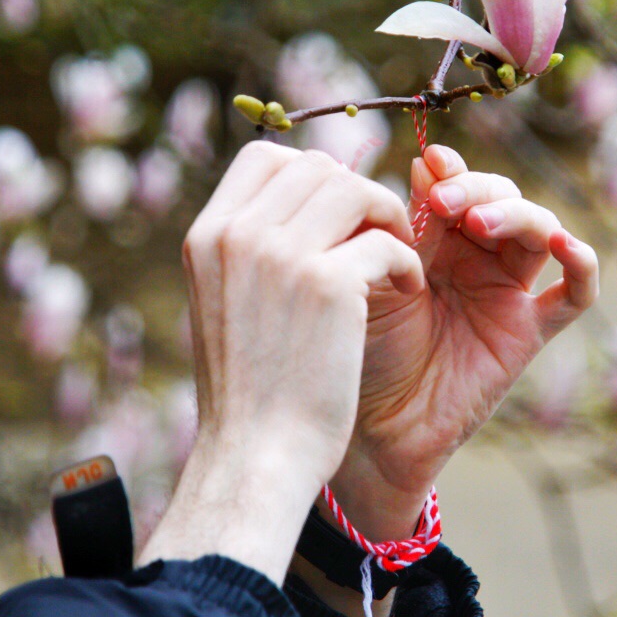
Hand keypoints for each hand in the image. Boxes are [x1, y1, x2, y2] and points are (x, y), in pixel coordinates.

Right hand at [140, 142, 423, 582]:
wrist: (254, 458)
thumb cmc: (249, 392)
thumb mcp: (226, 304)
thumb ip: (249, 251)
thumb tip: (297, 206)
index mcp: (207, 236)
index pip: (264, 157)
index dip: (311, 174)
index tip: (338, 214)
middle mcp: (238, 234)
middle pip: (317, 168)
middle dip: (359, 196)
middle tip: (381, 236)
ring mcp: (280, 254)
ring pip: (354, 191)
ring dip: (387, 219)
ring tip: (397, 259)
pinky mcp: (327, 284)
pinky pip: (384, 242)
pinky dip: (405, 262)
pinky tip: (409, 290)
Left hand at [326, 145, 598, 538]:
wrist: (371, 428)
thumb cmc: (360, 350)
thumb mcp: (372, 275)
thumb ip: (399, 225)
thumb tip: (422, 162)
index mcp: (432, 239)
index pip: (456, 184)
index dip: (449, 169)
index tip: (428, 165)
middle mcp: (474, 258)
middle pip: (500, 197)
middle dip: (476, 188)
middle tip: (443, 201)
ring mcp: (506, 292)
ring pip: (538, 230)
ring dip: (515, 214)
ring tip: (477, 222)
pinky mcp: (529, 331)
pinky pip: (574, 294)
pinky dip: (581, 264)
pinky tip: (565, 245)